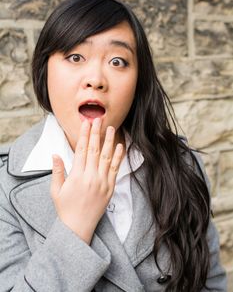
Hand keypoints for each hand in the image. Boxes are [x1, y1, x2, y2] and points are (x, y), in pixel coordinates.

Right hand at [50, 118, 123, 243]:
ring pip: (107, 157)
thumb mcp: (56, 190)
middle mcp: (91, 177)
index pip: (82, 150)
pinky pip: (115, 170)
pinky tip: (120, 146)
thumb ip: (57, 171)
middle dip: (96, 133)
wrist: (78, 227)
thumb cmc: (65, 209)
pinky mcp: (110, 188)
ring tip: (111, 128)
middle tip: (98, 119)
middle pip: (95, 150)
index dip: (84, 135)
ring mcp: (102, 182)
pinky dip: (118, 157)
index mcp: (77, 176)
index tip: (86, 123)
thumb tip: (55, 154)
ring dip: (109, 141)